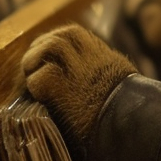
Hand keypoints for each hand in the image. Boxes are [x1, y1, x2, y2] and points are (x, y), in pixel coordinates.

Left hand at [22, 24, 134, 156]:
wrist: (130, 126)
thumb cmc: (128, 115)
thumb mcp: (123, 88)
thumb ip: (110, 77)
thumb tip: (103, 82)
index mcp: (106, 58)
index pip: (76, 35)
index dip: (58, 39)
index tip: (48, 52)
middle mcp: (93, 59)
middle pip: (64, 34)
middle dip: (43, 42)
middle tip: (33, 59)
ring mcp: (80, 72)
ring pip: (53, 44)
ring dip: (35, 56)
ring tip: (29, 71)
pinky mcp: (66, 90)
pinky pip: (44, 75)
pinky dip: (35, 81)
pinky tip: (36, 92)